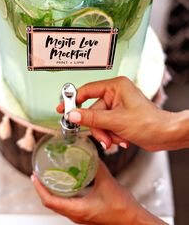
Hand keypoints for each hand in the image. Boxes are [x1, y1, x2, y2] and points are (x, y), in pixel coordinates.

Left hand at [32, 161, 166, 224]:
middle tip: (39, 174)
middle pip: (52, 203)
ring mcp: (81, 216)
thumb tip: (88, 151)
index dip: (39, 188)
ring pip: (60, 205)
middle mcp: (76, 216)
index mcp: (78, 210)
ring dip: (52, 191)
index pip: (50, 201)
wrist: (134, 221)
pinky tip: (67, 184)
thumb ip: (97, 165)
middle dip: (43, 188)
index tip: (34, 176)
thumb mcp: (107, 182)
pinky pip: (68, 205)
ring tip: (50, 177)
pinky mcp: (86, 215)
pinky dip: (63, 194)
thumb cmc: (122, 208)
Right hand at [57, 77, 174, 151]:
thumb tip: (72, 115)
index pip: (87, 90)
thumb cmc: (148, 122)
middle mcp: (115, 94)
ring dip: (106, 134)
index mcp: (115, 86)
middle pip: (93, 111)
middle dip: (99, 128)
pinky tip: (122, 140)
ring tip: (117, 140)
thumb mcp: (116, 121)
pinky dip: (111, 135)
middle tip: (105, 138)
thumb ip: (91, 118)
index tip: (62, 108)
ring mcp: (117, 106)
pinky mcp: (119, 116)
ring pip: (99, 122)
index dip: (74, 100)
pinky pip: (106, 126)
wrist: (165, 135)